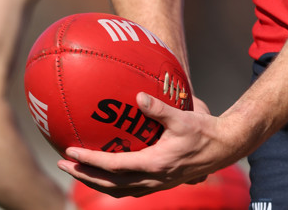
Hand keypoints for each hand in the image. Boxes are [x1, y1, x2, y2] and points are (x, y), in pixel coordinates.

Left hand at [57, 92, 237, 197]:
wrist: (224, 147)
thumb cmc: (204, 130)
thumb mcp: (182, 117)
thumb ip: (159, 108)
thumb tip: (137, 97)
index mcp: (154, 164)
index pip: (113, 166)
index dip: (89, 160)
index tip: (70, 152)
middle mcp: (152, 179)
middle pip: (109, 184)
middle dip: (83, 174)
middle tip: (63, 164)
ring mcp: (156, 184)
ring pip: (118, 190)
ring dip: (95, 182)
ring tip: (78, 170)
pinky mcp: (160, 182)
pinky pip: (129, 188)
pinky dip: (112, 184)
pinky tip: (106, 174)